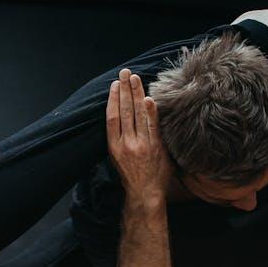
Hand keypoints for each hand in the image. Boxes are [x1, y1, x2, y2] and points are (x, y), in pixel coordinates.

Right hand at [106, 69, 171, 197]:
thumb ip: (122, 139)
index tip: (115, 85)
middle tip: (125, 73)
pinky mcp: (155, 148)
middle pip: (125, 111)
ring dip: (137, 94)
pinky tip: (149, 98)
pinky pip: (152, 125)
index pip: (112, 117)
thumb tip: (126, 119)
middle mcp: (126, 144)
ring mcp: (141, 145)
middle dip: (125, 90)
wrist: (145, 194)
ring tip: (135, 78)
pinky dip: (151, 111)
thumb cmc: (132, 177)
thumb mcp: (118, 159)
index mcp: (114, 147)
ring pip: (138, 115)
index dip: (113, 99)